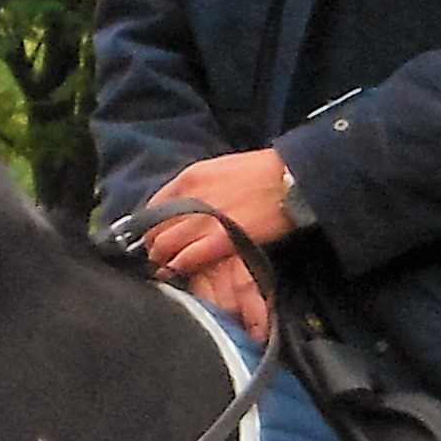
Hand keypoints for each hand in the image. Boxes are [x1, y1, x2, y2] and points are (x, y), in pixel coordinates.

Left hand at [135, 152, 295, 342]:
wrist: (289, 179)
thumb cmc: (262, 173)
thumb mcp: (220, 169)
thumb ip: (199, 188)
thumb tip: (185, 206)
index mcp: (189, 178)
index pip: (154, 206)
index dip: (151, 225)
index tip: (154, 236)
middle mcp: (191, 196)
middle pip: (155, 228)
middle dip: (153, 246)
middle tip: (158, 258)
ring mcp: (204, 218)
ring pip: (166, 245)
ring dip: (162, 260)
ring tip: (166, 269)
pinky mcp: (221, 239)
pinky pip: (188, 257)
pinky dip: (180, 266)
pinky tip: (179, 272)